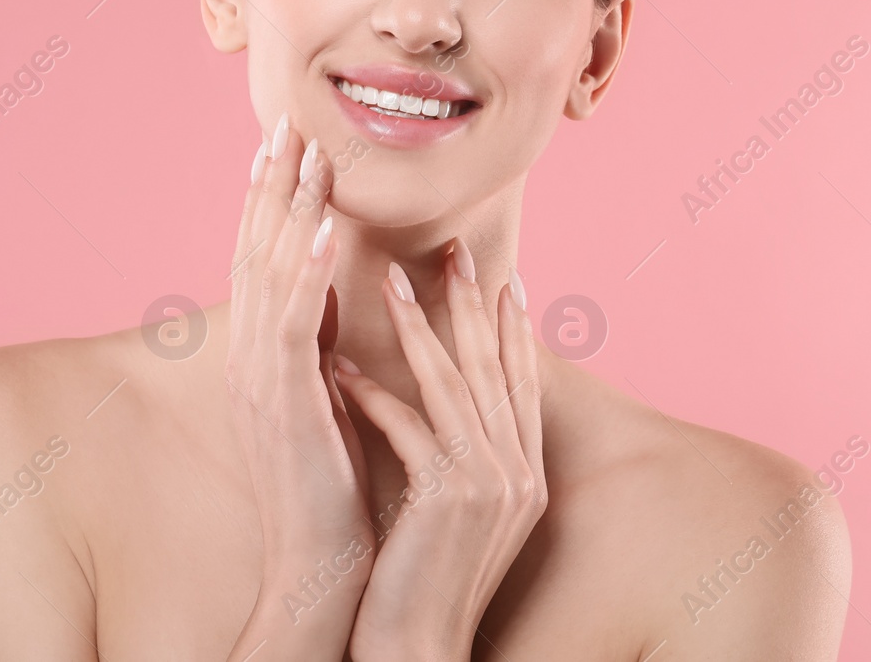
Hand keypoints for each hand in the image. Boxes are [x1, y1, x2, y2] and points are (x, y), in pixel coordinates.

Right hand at [225, 115, 373, 660]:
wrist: (320, 564)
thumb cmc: (332, 486)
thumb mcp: (324, 400)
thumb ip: (318, 346)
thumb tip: (329, 296)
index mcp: (261, 357)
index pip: (261, 259)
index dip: (271, 200)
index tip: (285, 146)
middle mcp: (250, 357)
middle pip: (256, 250)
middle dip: (273, 184)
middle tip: (287, 123)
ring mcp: (261, 378)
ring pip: (271, 273)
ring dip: (289, 208)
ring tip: (307, 153)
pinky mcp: (285, 401)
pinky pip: (294, 321)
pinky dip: (308, 269)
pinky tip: (326, 227)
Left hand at [333, 242, 546, 661]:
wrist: (415, 648)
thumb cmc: (424, 578)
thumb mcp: (456, 508)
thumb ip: (462, 453)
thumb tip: (444, 394)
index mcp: (527, 475)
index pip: (522, 383)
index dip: (513, 328)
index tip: (502, 278)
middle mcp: (521, 474)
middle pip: (495, 368)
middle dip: (472, 303)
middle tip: (452, 248)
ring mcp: (491, 485)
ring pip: (454, 384)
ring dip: (420, 325)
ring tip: (391, 276)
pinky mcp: (450, 498)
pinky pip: (410, 426)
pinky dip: (375, 394)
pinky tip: (343, 369)